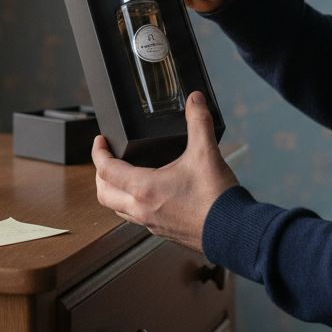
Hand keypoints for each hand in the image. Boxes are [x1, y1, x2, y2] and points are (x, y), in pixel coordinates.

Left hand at [93, 91, 238, 253]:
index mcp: (144, 188)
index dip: (98, 153)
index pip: (106, 170)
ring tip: (123, 176)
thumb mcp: (206, 153)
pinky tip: (148, 195)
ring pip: (118, 209)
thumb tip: (195, 100)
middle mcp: (142, 209)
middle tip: (106, 159)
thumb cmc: (216, 199)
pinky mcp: (163, 231)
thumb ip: (198, 122)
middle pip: (104, 194)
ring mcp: (151, 223)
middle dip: (100, 174)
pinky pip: (136, 218)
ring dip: (114, 192)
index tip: (100, 141)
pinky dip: (132, 204)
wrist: (233, 231)